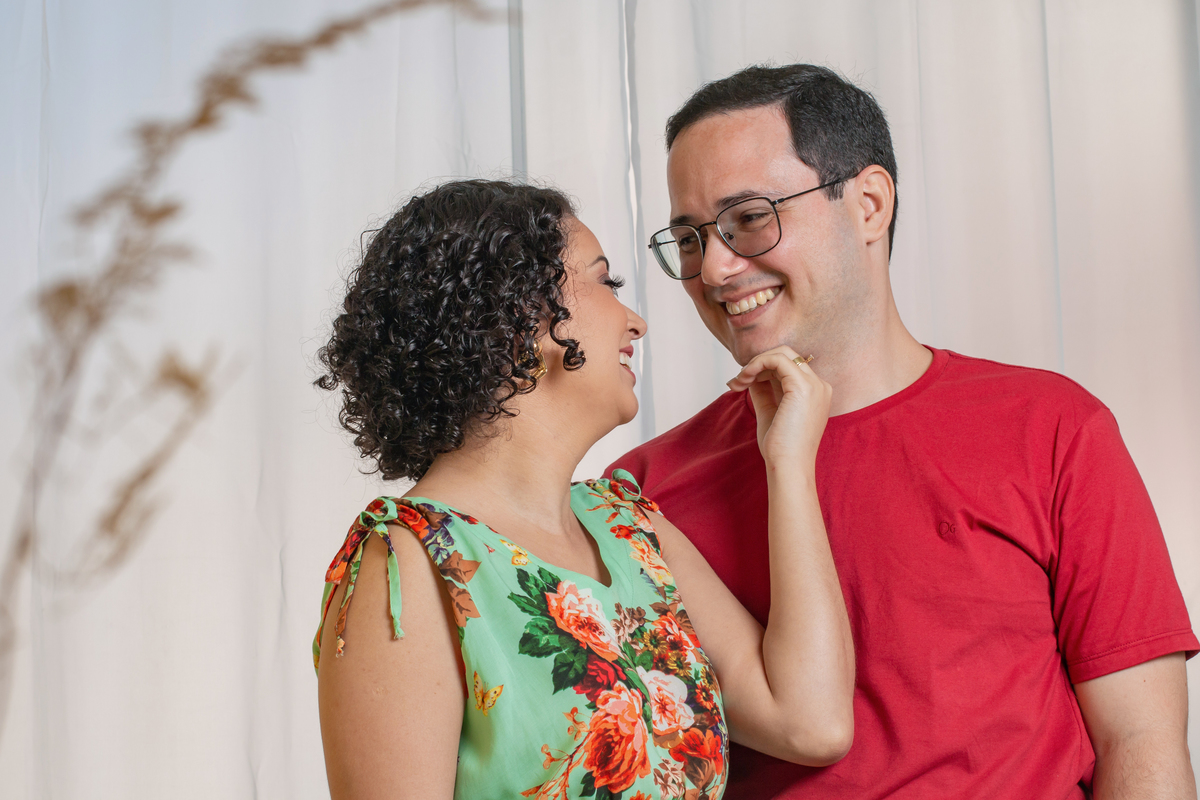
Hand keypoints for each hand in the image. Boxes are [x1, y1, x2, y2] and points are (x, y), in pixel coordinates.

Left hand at [726, 346, 831, 468]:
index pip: (787, 367)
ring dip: (754, 364)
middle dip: (757, 363)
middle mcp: (819, 385)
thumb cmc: (780, 447)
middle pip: (786, 355)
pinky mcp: (803, 387)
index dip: (762, 369)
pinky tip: (744, 379)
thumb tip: (750, 374)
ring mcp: (815, 385)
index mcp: (815, 392)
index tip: (741, 383)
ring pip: (781, 354)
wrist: (788, 466)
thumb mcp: (769, 412)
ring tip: (738, 382)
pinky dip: (756, 364)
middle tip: (738, 381)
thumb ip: (763, 391)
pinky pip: (777, 360)